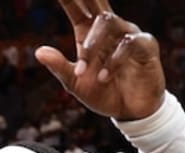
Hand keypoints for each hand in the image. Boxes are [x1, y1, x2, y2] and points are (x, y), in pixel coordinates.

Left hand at [35, 0, 164, 120]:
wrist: (129, 111)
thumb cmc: (103, 92)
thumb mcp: (75, 83)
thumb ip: (59, 66)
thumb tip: (38, 51)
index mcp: (90, 34)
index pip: (78, 9)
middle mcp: (111, 29)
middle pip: (98, 4)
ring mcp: (129, 35)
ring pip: (109, 22)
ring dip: (92, 46)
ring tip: (83, 71)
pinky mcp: (146, 46)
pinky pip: (129, 44)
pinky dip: (113, 61)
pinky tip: (103, 77)